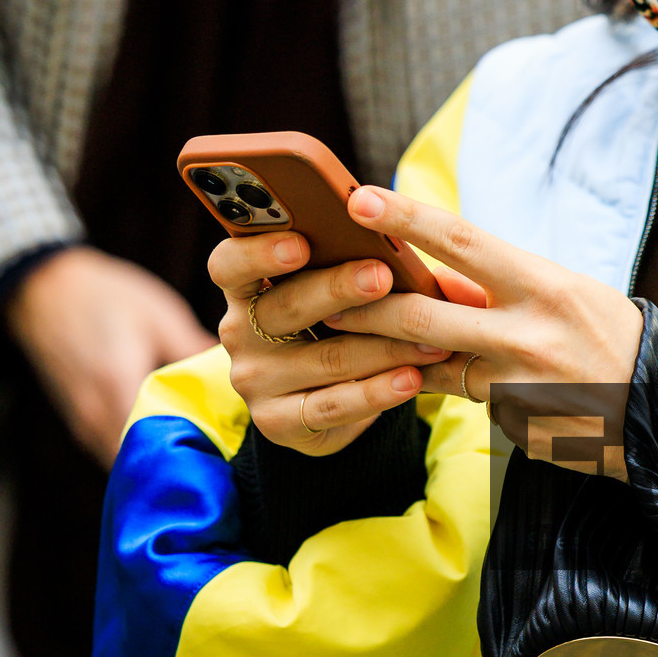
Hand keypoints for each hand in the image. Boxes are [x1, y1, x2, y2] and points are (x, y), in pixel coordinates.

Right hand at [6, 245, 213, 467]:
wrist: (43, 287)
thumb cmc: (105, 295)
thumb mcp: (159, 316)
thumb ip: (195, 351)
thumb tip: (241, 375)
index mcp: (118, 385)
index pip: (158, 442)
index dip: (194, 453)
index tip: (228, 456)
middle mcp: (96, 414)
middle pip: (144, 462)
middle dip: (180, 465)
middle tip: (221, 461)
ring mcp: (83, 423)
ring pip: (127, 462)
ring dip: (158, 462)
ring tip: (199, 454)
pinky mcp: (79, 423)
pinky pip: (114, 452)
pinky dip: (139, 453)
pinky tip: (167, 442)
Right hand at [209, 228, 454, 456]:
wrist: (326, 401)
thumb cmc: (334, 327)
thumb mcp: (327, 294)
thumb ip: (340, 264)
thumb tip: (391, 235)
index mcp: (245, 288)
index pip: (229, 263)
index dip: (259, 251)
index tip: (300, 242)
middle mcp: (240, 333)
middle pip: (286, 306)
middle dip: (338, 288)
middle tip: (382, 275)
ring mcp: (254, 380)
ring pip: (324, 359)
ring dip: (383, 347)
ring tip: (428, 337)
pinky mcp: (276, 421)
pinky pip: (333, 406)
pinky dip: (377, 392)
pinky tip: (411, 379)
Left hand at [317, 188, 644, 464]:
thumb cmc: (611, 337)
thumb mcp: (566, 294)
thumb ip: (502, 285)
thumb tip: (434, 267)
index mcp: (544, 284)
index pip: (463, 241)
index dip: (406, 219)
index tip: (361, 199)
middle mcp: (528, 332)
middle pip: (425, 314)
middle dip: (366, 303)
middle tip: (325, 288)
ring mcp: (516, 382)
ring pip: (428, 362)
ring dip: (379, 348)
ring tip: (341, 331)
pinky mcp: (510, 419)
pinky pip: (458, 395)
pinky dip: (432, 382)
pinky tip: (407, 375)